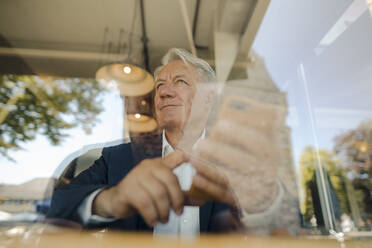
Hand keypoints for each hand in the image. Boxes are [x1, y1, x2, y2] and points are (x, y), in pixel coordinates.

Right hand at [92, 150, 187, 225]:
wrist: (116, 201)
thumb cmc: (142, 194)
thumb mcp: (164, 194)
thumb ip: (181, 196)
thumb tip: (201, 200)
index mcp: (160, 165)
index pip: (176, 156)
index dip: (188, 156)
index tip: (196, 160)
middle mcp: (149, 166)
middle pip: (170, 180)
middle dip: (177, 199)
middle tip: (178, 212)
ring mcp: (137, 175)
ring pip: (158, 193)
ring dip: (164, 210)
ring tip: (164, 219)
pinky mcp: (128, 188)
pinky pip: (145, 202)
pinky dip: (152, 214)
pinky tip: (154, 220)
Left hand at [189, 96, 282, 212]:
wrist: (270, 194)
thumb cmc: (260, 162)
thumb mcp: (264, 144)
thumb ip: (254, 129)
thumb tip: (237, 106)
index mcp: (271, 153)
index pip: (257, 142)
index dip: (239, 132)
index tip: (221, 124)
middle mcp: (265, 171)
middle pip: (241, 162)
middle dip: (219, 152)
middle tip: (200, 144)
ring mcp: (254, 188)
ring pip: (230, 179)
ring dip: (209, 169)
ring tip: (193, 159)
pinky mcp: (242, 201)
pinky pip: (224, 195)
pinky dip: (209, 187)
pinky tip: (196, 177)